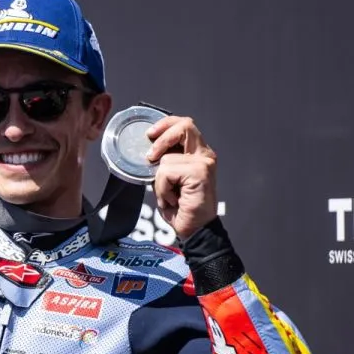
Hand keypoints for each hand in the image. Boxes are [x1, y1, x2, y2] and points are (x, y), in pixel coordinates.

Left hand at [144, 116, 217, 239]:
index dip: (165, 124)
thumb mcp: (168, 179)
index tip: (149, 134)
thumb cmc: (181, 207)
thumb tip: (148, 153)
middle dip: (162, 139)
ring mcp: (204, 162)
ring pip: (166, 158)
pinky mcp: (200, 172)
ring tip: (169, 194)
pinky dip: (162, 188)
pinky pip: (166, 172)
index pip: (184, 125)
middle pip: (185, 125)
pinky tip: (172, 199)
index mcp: (198, 153)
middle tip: (150, 156)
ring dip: (159, 181)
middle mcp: (205, 155)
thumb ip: (164, 162)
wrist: (194, 229)